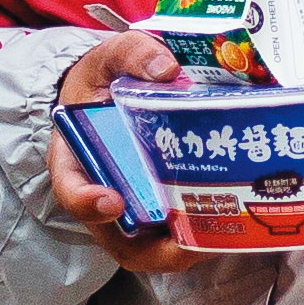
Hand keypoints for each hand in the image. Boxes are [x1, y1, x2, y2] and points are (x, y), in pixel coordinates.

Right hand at [48, 31, 206, 271]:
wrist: (113, 88)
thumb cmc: (106, 79)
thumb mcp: (111, 57)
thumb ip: (133, 54)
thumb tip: (166, 68)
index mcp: (76, 158)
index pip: (71, 189)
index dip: (87, 202)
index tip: (111, 200)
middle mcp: (101, 191)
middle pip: (118, 239)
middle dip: (153, 250)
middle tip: (187, 244)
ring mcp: (130, 204)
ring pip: (150, 247)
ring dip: (183, 250)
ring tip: (218, 238)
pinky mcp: (158, 206)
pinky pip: (174, 234)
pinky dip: (198, 235)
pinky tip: (232, 220)